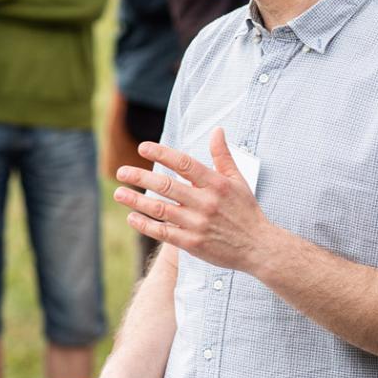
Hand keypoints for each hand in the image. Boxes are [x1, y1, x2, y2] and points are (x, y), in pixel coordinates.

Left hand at [114, 128, 271, 272]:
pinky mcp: (192, 243)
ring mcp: (197, 224)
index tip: (142, 148)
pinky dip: (145, 225)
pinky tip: (131, 217)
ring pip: (160, 209)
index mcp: (216, 183)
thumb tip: (217, 130)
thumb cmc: (246, 210)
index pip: (183, 164)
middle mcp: (205, 202)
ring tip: (119, 192)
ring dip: (136, 201)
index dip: (161, 154)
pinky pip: (163, 233)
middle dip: (140, 177)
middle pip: (166, 186)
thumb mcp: (238, 180)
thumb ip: (223, 155)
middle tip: (121, 171)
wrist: (258, 247)